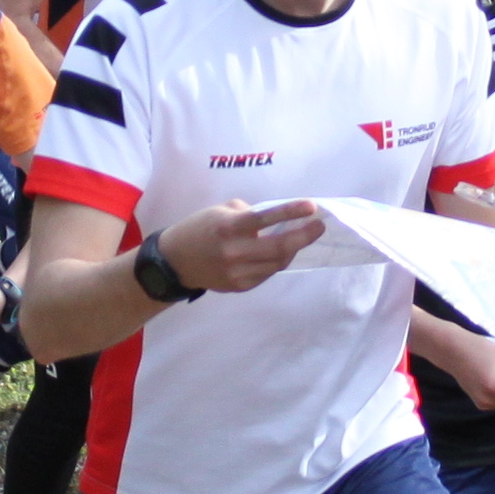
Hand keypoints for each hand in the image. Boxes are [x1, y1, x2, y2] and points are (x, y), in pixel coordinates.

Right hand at [157, 199, 326, 294]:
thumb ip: (248, 213)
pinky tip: (281, 252)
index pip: (264, 218)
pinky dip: (277, 261)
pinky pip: (267, 273)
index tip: (311, 207)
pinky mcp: (240, 286)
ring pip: (277, 263)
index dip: (290, 212)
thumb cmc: (199, 229)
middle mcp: (234, 252)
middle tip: (319, 226)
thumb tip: (276, 219)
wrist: (175, 262)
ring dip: (293, 249)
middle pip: (279, 247)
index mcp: (228, 227)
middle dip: (304, 236)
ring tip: (301, 237)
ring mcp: (237, 272)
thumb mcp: (219, 211)